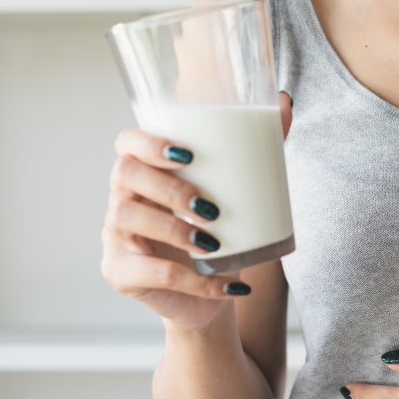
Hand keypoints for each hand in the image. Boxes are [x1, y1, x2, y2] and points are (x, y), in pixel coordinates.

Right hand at [100, 91, 293, 329]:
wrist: (212, 297)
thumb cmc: (220, 236)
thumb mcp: (238, 194)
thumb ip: (259, 149)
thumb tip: (283, 102)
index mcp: (145, 173)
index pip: (126, 142)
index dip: (148, 143)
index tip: (188, 154)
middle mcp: (121, 199)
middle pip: (124, 175)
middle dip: (167, 187)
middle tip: (210, 208)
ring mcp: (115, 238)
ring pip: (126, 219)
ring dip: (173, 229)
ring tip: (213, 243)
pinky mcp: (120, 274)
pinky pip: (151, 273)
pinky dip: (196, 282)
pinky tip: (230, 284)